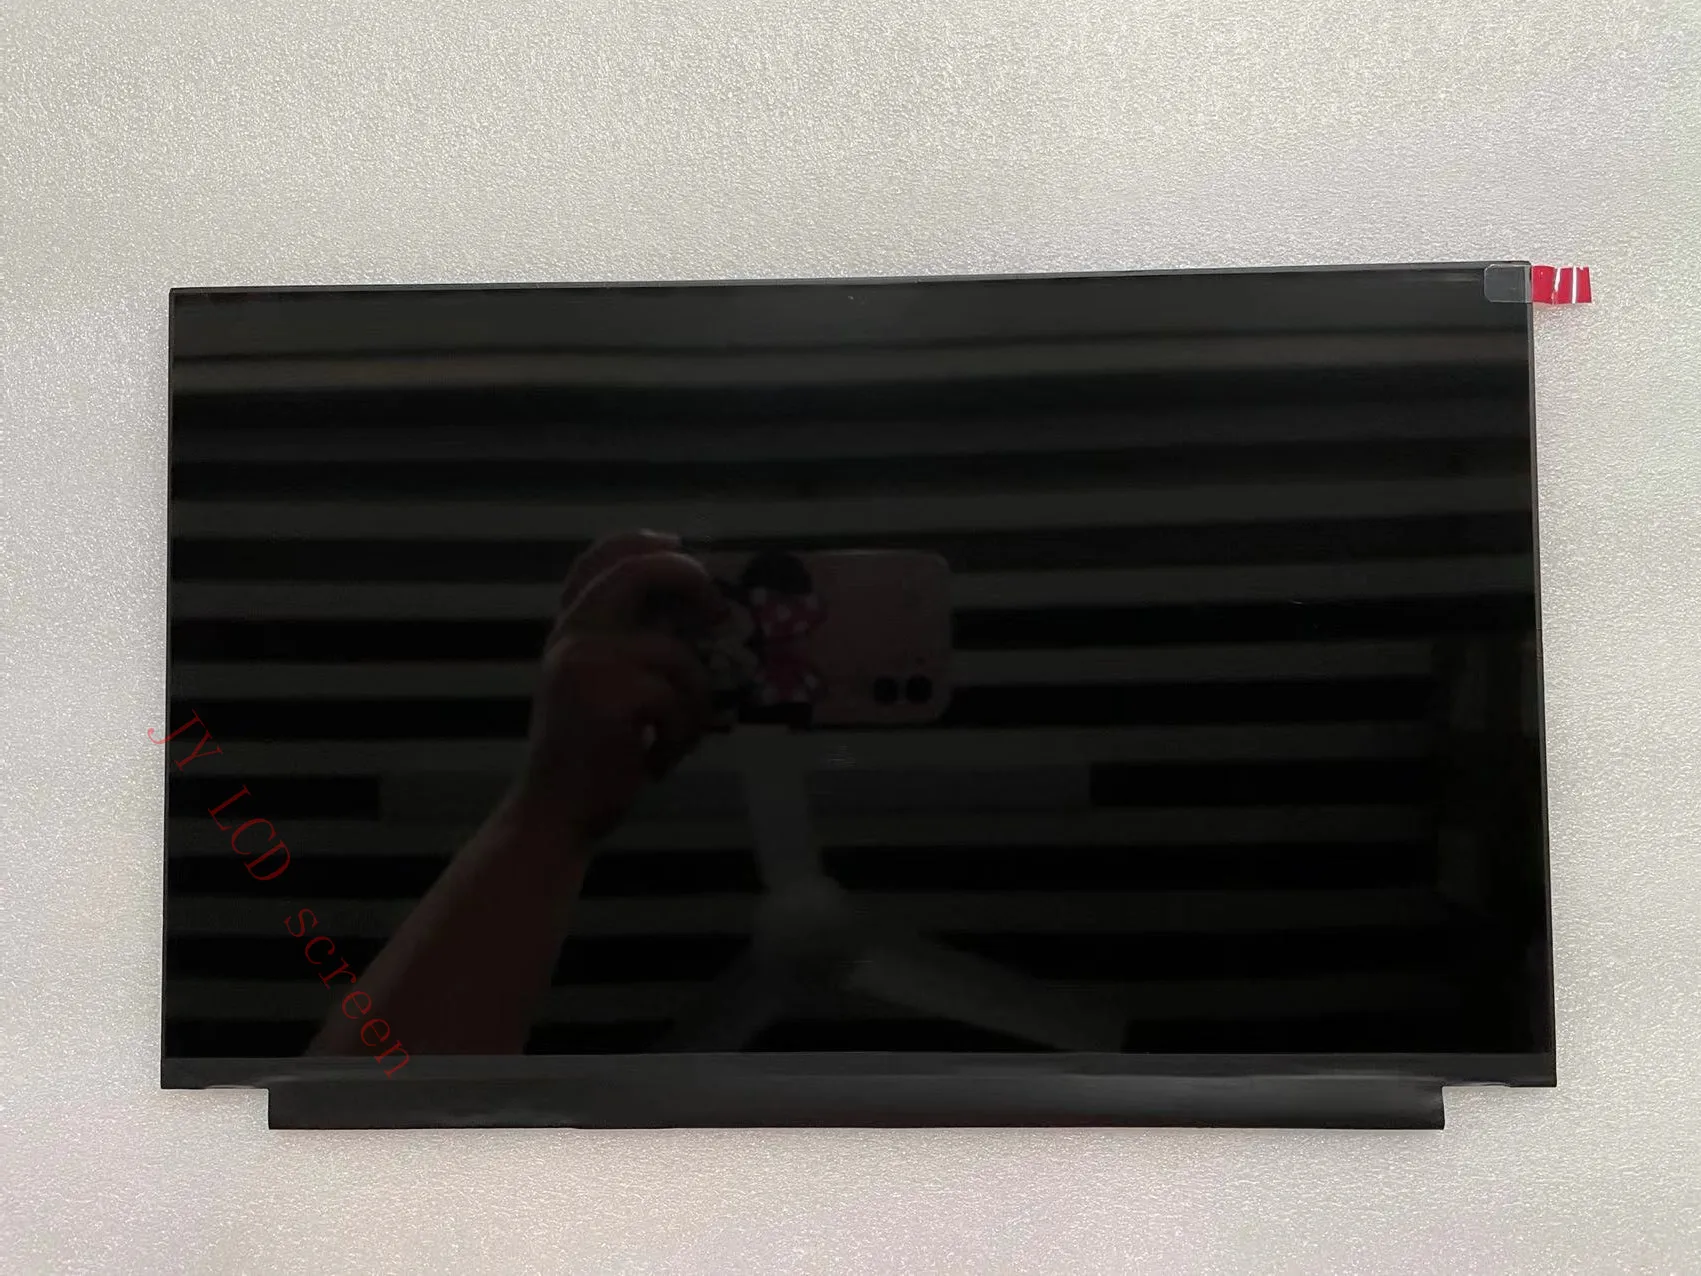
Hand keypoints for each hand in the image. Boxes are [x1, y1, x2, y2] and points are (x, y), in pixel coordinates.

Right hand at [512, 531, 724, 843]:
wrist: (556, 812)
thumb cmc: (589, 754)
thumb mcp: (597, 686)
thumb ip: (626, 645)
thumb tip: (693, 613)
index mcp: (570, 629)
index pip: (598, 559)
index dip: (641, 542)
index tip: (677, 544)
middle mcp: (573, 635)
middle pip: (640, 571)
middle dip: (690, 579)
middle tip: (718, 611)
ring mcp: (588, 661)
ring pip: (678, 656)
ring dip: (693, 704)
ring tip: (671, 739)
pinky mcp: (611, 694)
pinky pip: (679, 699)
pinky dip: (682, 736)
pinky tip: (656, 762)